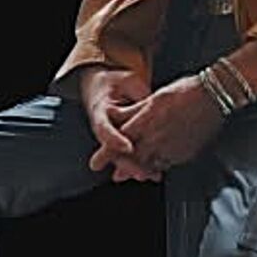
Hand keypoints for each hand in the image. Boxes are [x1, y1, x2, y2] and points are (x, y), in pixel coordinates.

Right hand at [79, 66, 163, 182]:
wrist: (103, 87)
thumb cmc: (116, 83)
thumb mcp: (127, 80)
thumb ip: (139, 94)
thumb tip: (154, 104)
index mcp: (99, 111)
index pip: (104, 128)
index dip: (115, 140)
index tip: (128, 147)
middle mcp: (103, 128)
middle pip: (113, 151)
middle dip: (128, 164)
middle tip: (142, 174)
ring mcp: (111, 138)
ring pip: (121, 157)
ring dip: (136, 168)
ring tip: (152, 175)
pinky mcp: (121, 142)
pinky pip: (130, 155)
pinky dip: (143, 163)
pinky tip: (157, 171)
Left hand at [89, 73, 225, 174]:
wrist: (214, 96)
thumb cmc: (184, 91)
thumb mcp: (154, 97)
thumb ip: (134, 110)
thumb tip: (115, 117)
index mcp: (146, 121)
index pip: (119, 142)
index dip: (106, 154)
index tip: (95, 163)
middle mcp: (156, 138)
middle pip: (132, 159)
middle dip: (121, 168)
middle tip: (114, 176)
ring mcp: (171, 148)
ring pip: (149, 165)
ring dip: (139, 171)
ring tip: (132, 176)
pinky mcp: (184, 154)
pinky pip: (167, 165)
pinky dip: (158, 168)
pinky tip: (156, 169)